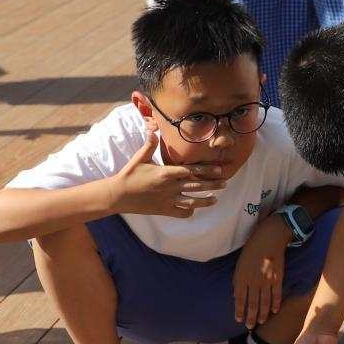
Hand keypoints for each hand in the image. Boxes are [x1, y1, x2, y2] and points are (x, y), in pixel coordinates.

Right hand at [107, 131, 226, 217]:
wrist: (118, 195)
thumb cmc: (129, 175)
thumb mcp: (139, 158)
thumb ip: (150, 144)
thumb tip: (153, 130)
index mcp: (165, 173)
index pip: (190, 171)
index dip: (206, 170)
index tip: (219, 169)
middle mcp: (169, 187)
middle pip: (196, 186)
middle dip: (212, 184)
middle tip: (225, 183)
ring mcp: (167, 200)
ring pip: (192, 202)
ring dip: (205, 201)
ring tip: (215, 199)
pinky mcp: (163, 211)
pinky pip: (181, 213)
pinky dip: (189, 212)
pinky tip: (194, 209)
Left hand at [233, 217, 289, 327]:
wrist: (269, 239)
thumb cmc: (251, 250)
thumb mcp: (239, 264)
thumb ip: (237, 281)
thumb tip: (236, 296)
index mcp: (242, 277)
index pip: (240, 299)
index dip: (239, 310)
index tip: (238, 319)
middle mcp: (254, 281)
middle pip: (252, 303)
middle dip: (251, 317)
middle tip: (249, 327)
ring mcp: (267, 281)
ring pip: (265, 302)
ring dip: (262, 313)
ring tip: (260, 322)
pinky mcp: (278, 278)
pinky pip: (277, 294)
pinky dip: (276, 304)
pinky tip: (274, 311)